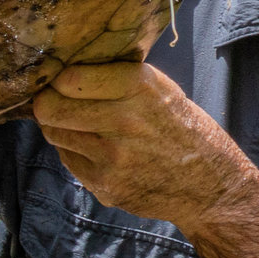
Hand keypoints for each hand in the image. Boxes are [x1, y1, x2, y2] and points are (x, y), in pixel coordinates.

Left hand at [31, 61, 258, 231]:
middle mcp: (124, 119)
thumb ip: (120, 78)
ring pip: (55, 134)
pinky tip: (97, 151)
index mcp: (140, 86)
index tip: (64, 82)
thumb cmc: (184, 130)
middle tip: (55, 103)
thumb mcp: (164, 90)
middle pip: (51, 108)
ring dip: (60, 128)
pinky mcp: (105, 185)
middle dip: (48, 104)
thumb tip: (68, 71)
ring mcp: (112, 156)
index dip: (60, 80)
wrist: (210, 186)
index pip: (69, 78)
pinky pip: (69, 161)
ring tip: (78, 126)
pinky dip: (75, 153)